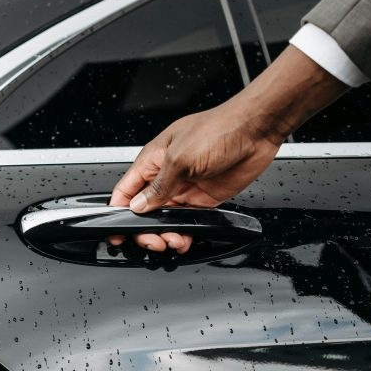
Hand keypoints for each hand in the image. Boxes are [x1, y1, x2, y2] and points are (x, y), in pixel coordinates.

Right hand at [108, 45, 347, 252]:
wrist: (255, 130)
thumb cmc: (218, 129)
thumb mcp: (180, 158)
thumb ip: (158, 186)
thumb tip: (139, 206)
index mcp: (153, 161)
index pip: (126, 191)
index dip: (117, 211)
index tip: (116, 231)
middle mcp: (167, 175)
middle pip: (145, 210)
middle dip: (145, 229)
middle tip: (153, 241)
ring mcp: (185, 188)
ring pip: (166, 219)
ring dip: (166, 233)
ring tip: (174, 241)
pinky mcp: (205, 198)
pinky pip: (189, 221)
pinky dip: (186, 233)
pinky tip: (186, 239)